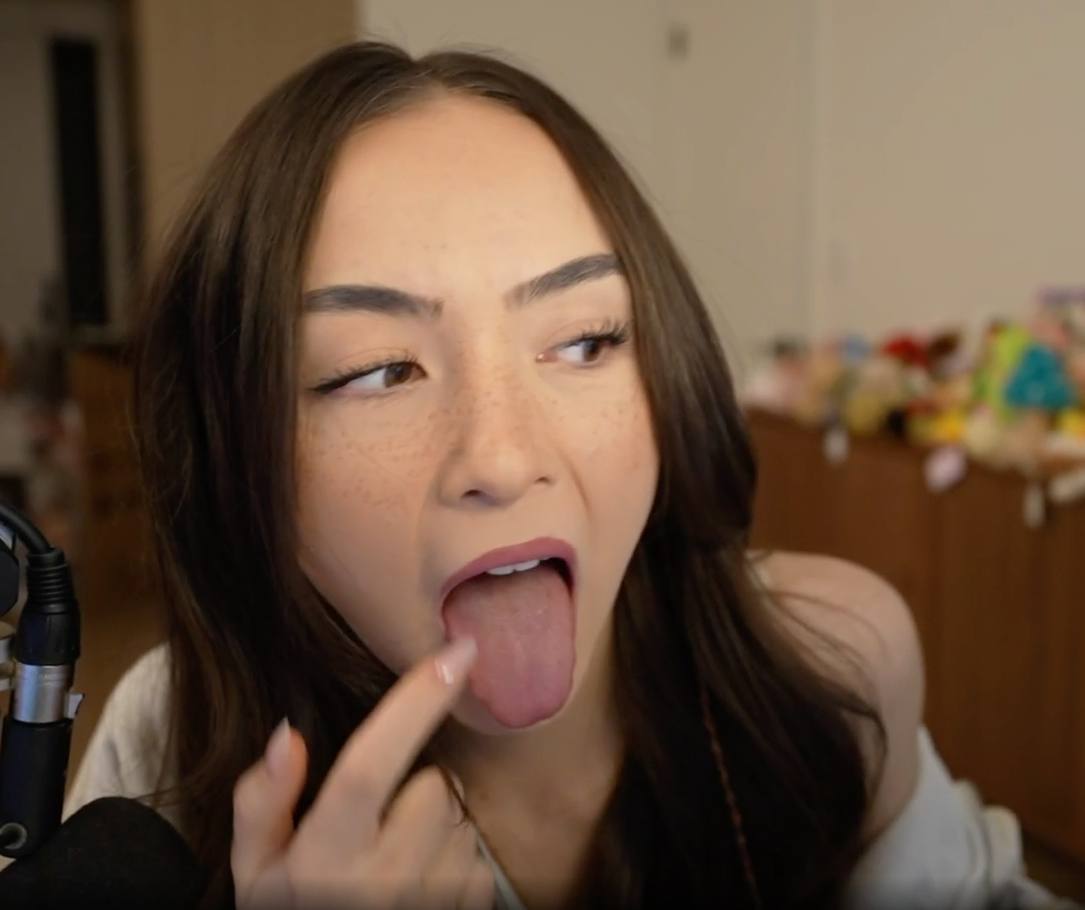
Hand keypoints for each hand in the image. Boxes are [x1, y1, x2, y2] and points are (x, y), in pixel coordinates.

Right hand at [231, 638, 494, 908]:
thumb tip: (286, 736)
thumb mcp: (254, 873)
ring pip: (458, 818)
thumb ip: (262, 803)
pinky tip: (422, 888)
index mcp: (327, 857)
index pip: (370, 765)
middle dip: (413, 787)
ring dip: (435, 825)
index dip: (416, 702)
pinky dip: (456, 860)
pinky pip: (479, 859)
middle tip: (377, 825)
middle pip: (431, 784)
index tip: (459, 651)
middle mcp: (385, 880)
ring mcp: (435, 901)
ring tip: (395, 865)